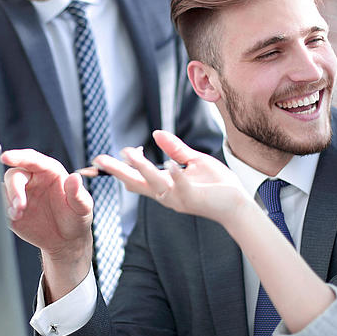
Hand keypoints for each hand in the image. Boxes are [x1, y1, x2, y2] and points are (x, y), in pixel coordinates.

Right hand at [1, 149, 92, 299]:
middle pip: (15, 174)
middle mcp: (34, 180)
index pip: (33, 160)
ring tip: (19, 214)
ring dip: (8, 200)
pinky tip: (17, 218)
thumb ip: (77, 193)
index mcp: (51, 172)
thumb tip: (75, 178)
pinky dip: (3, 210)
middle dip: (14, 187)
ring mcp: (22, 194)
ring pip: (4, 188)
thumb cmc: (77, 218)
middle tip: (20, 204)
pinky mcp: (12, 208)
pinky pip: (0, 204)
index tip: (7, 157)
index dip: (20, 156)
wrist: (67, 240)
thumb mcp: (83, 207)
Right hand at [93, 130, 252, 226]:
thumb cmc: (217, 185)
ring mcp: (180, 198)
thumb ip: (176, 149)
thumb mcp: (194, 161)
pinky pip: (182, 186)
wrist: (238, 203)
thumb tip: (156, 132)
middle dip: (118, 171)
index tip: (117, 152)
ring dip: (142, 168)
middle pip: (137, 184)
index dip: (127, 166)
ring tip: (129, 153)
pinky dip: (176, 175)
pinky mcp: (194, 198)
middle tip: (98, 160)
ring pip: (155, 183)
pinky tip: (170, 164)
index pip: (139, 178)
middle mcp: (168, 195)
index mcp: (166, 187)